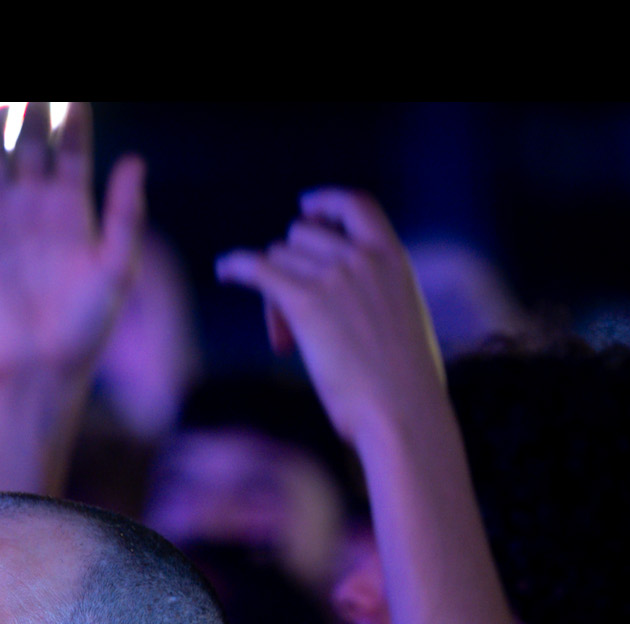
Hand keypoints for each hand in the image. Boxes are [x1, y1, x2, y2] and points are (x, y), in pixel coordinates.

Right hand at [0, 103, 144, 379]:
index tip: (77, 97)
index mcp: (74, 210)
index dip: (74, 120)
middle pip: (32, 144)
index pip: (73, 150)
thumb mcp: (117, 269)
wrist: (38, 367)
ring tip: (2, 110)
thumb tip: (135, 161)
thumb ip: (124, 215)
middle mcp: (35, 207)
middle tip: (34, 91)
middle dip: (33, 112)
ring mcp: (0, 218)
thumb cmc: (86, 326)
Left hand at [215, 190, 448, 454]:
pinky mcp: (305, 302)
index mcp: (394, 260)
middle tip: (295, 323)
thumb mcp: (405, 324)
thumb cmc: (406, 389)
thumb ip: (380, 299)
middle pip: (303, 237)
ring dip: (274, 296)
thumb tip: (349, 308)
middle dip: (293, 270)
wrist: (403, 414)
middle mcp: (364, 259)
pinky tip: (224, 272)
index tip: (306, 209)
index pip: (357, 206)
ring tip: (288, 343)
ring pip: (279, 259)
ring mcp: (335, 276)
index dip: (327, 203)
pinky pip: (258, 268)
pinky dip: (236, 266)